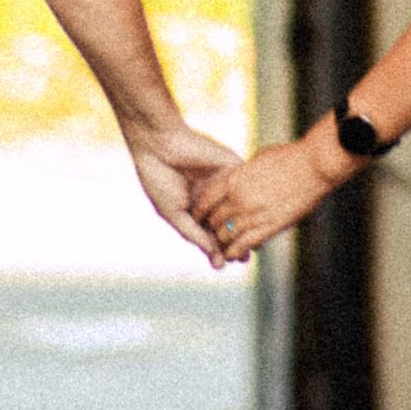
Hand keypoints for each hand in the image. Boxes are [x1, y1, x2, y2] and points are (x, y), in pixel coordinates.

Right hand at [123, 114, 241, 264]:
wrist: (160, 145)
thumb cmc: (160, 178)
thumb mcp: (174, 213)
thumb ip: (194, 234)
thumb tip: (215, 256)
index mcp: (193, 207)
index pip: (209, 232)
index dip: (215, 248)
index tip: (222, 264)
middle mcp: (210, 196)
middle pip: (226, 223)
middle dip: (234, 241)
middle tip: (243, 258)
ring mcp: (222, 183)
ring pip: (238, 208)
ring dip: (244, 226)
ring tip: (250, 246)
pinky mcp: (233, 168)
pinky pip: (243, 188)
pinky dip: (246, 204)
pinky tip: (250, 220)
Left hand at [189, 136, 334, 262]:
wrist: (315, 165)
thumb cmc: (290, 157)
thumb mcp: (258, 160)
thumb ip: (244, 174)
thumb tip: (237, 179)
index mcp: (234, 179)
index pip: (206, 200)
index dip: (201, 210)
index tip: (201, 215)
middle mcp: (239, 198)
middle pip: (214, 220)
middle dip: (211, 228)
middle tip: (211, 233)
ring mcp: (254, 214)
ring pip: (226, 236)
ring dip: (222, 242)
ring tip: (222, 246)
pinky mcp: (270, 227)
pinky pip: (245, 244)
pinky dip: (236, 251)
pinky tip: (234, 254)